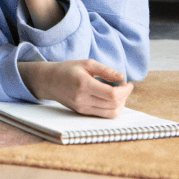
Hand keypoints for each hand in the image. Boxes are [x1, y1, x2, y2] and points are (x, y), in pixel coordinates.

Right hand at [18, 59, 133, 118]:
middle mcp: (82, 99)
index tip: (128, 83)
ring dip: (121, 104)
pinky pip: (103, 115)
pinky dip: (112, 108)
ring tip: (118, 92)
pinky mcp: (82, 112)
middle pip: (114, 105)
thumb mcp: (87, 64)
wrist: (49, 81)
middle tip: (124, 86)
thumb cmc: (68, 69)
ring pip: (111, 113)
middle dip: (125, 96)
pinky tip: (111, 98)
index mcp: (84, 84)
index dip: (125, 90)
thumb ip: (106, 70)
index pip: (112, 95)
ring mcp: (82, 108)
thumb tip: (122, 77)